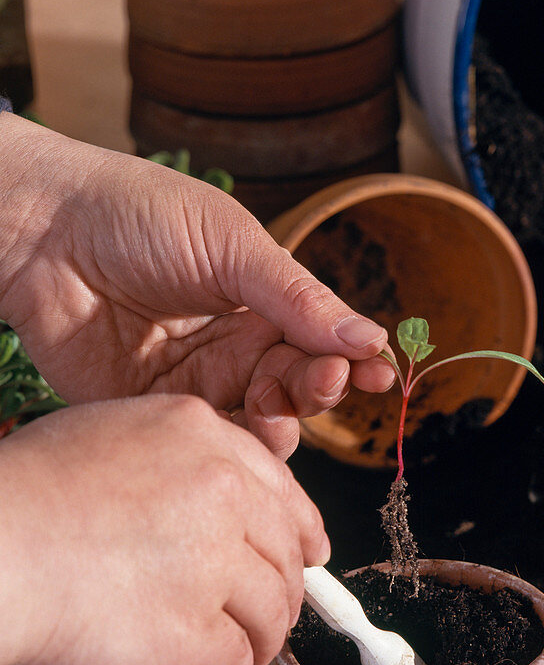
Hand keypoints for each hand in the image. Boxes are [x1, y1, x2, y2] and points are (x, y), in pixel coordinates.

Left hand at [0, 115, 394, 458]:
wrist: (41, 231)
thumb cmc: (139, 216)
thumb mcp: (232, 246)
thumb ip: (299, 298)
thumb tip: (371, 338)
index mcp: (263, 302)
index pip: (324, 343)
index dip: (353, 362)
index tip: (380, 374)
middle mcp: (237, 347)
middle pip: (301, 390)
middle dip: (320, 390)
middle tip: (320, 379)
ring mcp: (198, 383)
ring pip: (263, 426)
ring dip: (283, 424)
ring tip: (272, 406)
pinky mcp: (156, 412)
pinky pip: (209, 444)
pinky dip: (233, 448)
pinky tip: (237, 432)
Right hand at [0, 395, 320, 664]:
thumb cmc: (30, 493)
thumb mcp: (112, 435)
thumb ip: (179, 460)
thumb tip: (221, 502)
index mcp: (204, 437)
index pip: (281, 486)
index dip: (302, 526)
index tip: (312, 551)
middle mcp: (221, 491)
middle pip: (285, 548)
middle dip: (288, 586)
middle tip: (282, 610)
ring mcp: (213, 559)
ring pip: (272, 605)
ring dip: (269, 631)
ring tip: (257, 645)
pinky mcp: (193, 626)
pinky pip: (237, 651)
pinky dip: (237, 662)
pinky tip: (225, 664)